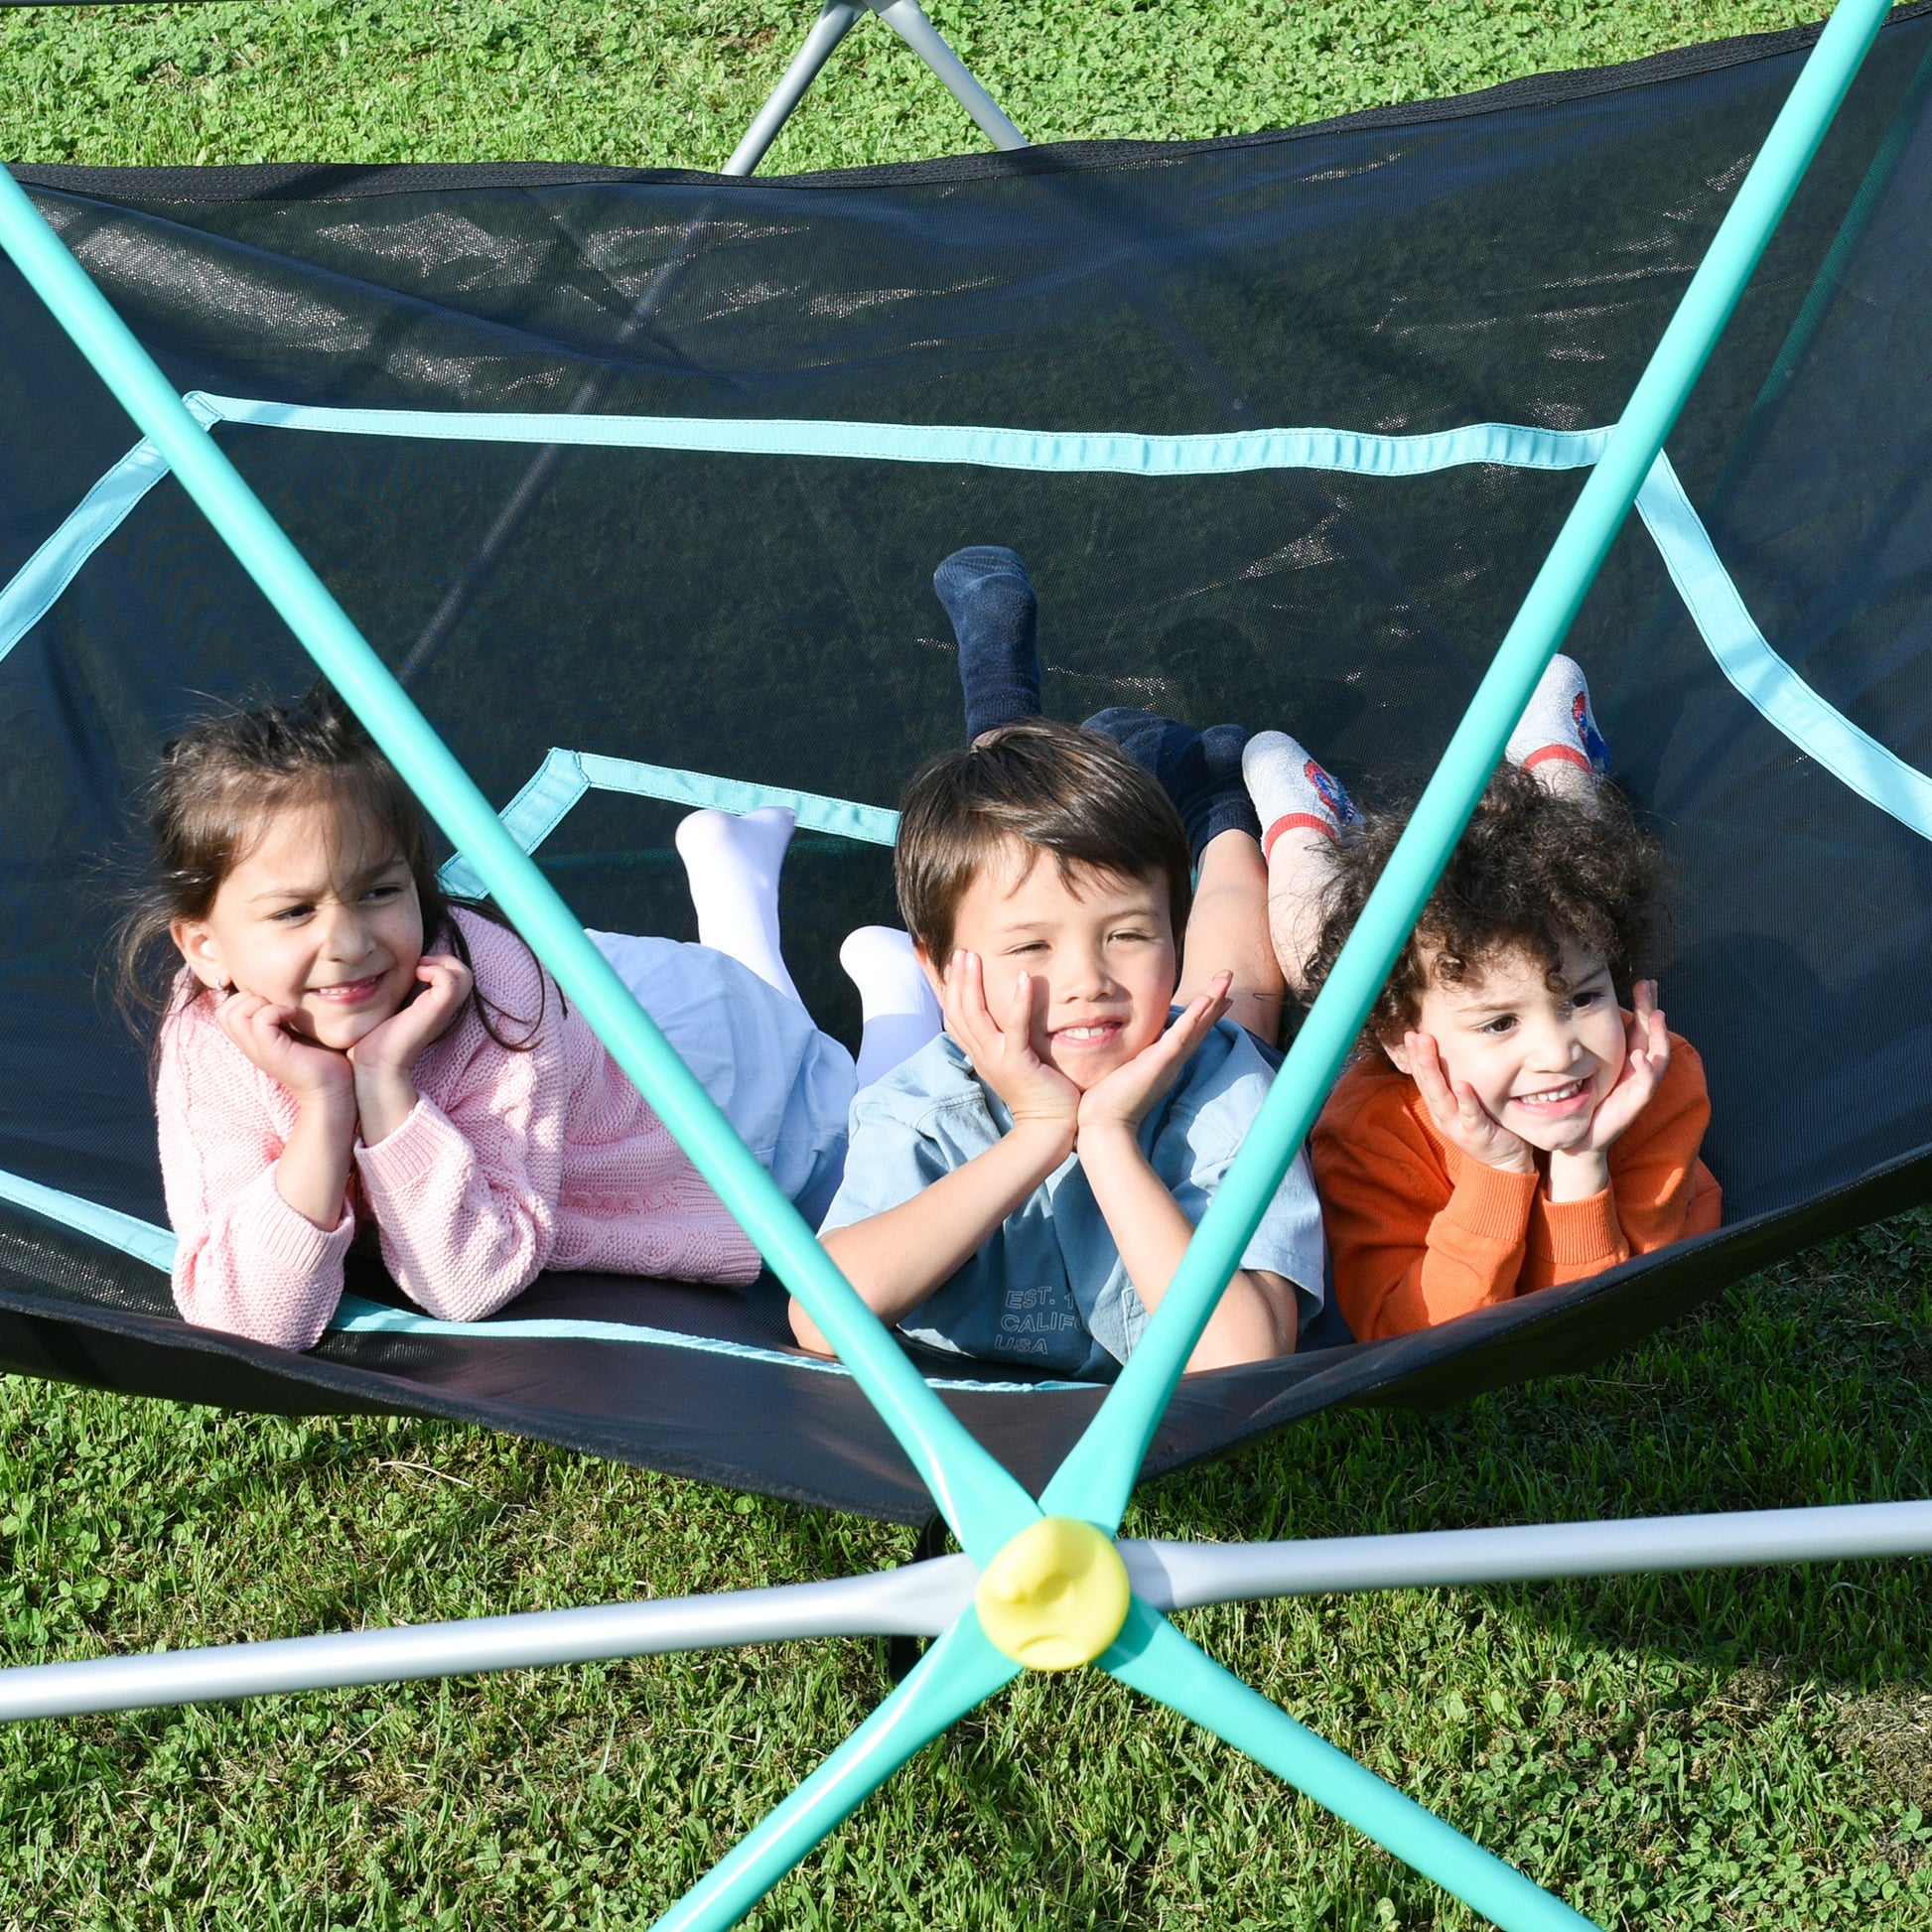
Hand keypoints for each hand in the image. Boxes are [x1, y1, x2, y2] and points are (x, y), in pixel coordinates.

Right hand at [215, 991, 353, 1104]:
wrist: (333, 1090)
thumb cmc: (322, 1057)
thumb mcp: (296, 1030)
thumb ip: (282, 1014)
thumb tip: (284, 986)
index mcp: (252, 1039)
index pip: (225, 1010)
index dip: (244, 997)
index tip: (273, 1001)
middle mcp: (250, 1045)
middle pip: (223, 1011)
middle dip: (247, 997)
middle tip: (276, 1004)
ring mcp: (258, 1050)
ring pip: (232, 1014)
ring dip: (258, 1003)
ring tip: (283, 1010)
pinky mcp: (272, 1053)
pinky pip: (259, 1021)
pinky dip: (275, 1010)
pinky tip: (293, 1015)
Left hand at [348, 955, 472, 1079]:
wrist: (374, 1065)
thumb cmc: (373, 1039)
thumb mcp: (386, 1010)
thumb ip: (391, 995)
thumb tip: (373, 975)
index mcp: (434, 1008)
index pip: (456, 979)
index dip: (440, 965)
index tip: (415, 967)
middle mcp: (442, 1009)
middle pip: (465, 975)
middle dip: (444, 961)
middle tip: (420, 964)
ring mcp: (441, 1010)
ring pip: (464, 975)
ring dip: (443, 964)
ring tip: (420, 968)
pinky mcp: (436, 1010)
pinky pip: (450, 981)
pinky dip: (436, 970)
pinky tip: (417, 974)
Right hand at [940, 951, 1078, 1148]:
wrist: (1049, 1129)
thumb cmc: (1038, 1094)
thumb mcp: (1013, 1063)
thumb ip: (1006, 1041)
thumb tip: (1006, 1020)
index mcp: (979, 1053)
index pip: (954, 1016)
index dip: (949, 989)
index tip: (952, 963)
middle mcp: (982, 1054)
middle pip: (958, 1011)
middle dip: (956, 979)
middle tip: (960, 952)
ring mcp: (997, 1059)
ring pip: (975, 1015)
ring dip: (972, 983)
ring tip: (973, 957)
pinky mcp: (1018, 1063)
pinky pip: (1015, 1028)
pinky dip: (1018, 1002)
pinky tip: (1023, 978)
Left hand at [1076, 972, 1232, 1143]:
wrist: (1104, 1125)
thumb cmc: (1107, 1101)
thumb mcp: (1123, 1070)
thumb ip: (1129, 1058)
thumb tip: (1124, 1050)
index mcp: (1164, 1060)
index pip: (1189, 1031)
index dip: (1205, 1013)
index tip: (1219, 996)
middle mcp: (1172, 1060)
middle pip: (1200, 1025)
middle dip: (1216, 1000)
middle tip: (1229, 976)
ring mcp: (1168, 1061)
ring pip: (1196, 1026)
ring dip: (1212, 1001)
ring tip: (1226, 979)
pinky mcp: (1159, 1063)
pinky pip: (1180, 1036)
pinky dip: (1194, 1018)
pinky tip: (1206, 1001)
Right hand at [1405, 1030, 1534, 1173]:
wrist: (1505, 1163)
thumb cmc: (1487, 1126)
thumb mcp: (1467, 1103)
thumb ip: (1456, 1084)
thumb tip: (1452, 1054)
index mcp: (1440, 1107)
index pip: (1423, 1078)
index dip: (1415, 1057)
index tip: (1411, 1034)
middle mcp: (1444, 1116)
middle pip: (1428, 1085)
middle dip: (1421, 1059)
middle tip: (1417, 1035)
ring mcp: (1458, 1127)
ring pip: (1441, 1098)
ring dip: (1433, 1073)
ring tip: (1428, 1051)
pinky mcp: (1477, 1135)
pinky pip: (1471, 1116)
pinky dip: (1465, 1101)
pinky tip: (1462, 1085)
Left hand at [1575, 981, 1670, 1155]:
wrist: (1579, 1135)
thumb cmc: (1583, 1099)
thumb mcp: (1585, 1065)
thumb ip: (1587, 1043)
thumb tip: (1576, 1012)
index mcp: (1627, 1058)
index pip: (1640, 1026)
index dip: (1645, 1005)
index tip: (1646, 982)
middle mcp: (1637, 1070)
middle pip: (1651, 1035)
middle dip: (1652, 1010)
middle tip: (1650, 986)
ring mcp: (1638, 1086)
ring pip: (1656, 1056)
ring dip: (1657, 1036)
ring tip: (1656, 1015)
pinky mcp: (1633, 1105)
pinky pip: (1645, 1086)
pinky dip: (1646, 1070)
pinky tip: (1640, 1056)